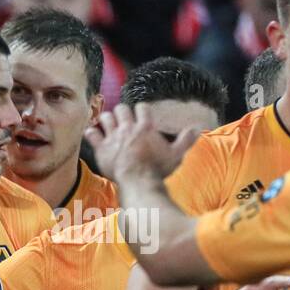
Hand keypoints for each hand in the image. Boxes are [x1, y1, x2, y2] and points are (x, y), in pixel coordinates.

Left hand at [85, 103, 199, 181]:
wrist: (137, 181)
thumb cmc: (157, 169)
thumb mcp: (176, 154)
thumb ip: (186, 140)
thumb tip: (197, 128)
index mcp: (145, 127)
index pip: (142, 107)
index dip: (141, 109)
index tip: (141, 115)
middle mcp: (128, 128)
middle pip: (121, 108)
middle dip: (122, 111)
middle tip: (123, 118)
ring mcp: (113, 137)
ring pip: (105, 117)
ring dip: (106, 118)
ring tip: (108, 123)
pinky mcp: (101, 148)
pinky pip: (92, 133)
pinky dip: (92, 132)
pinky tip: (93, 133)